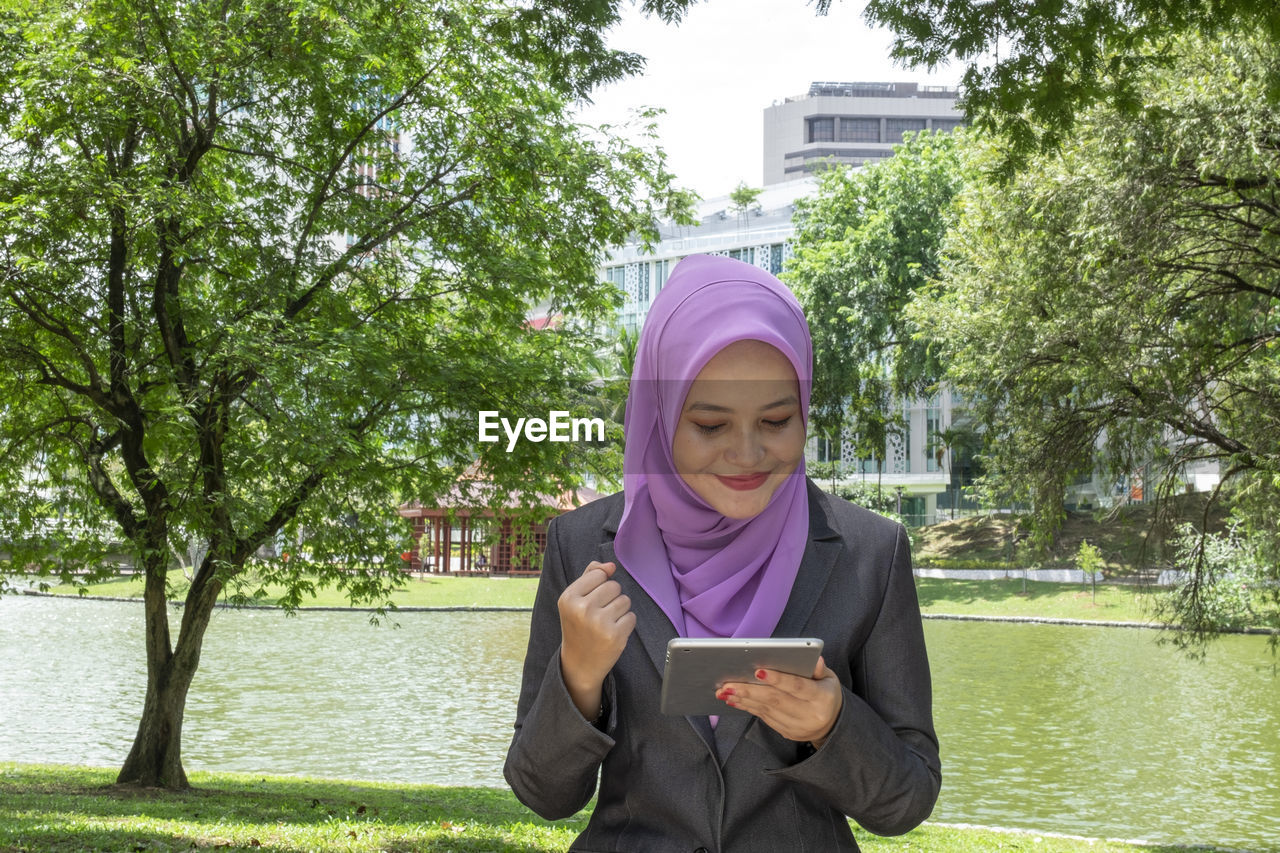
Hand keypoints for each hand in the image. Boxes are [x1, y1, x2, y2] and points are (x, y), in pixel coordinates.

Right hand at [557, 561, 635, 719]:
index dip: (599, 586)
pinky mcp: (615, 636)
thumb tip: (611, 565)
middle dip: (611, 598)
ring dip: (620, 610)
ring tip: (606, 623)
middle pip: (614, 586)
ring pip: (625, 600)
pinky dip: (626, 624)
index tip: (590, 601)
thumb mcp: (574, 600)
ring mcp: (599, 623)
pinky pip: (631, 616)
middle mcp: (582, 609)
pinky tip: (613, 632)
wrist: (579, 664)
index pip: (598, 574)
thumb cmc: (578, 627)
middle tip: (599, 614)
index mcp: (568, 598)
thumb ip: (590, 576)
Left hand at [715, 656, 842, 746]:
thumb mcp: (829, 678)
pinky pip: (763, 717)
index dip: (778, 679)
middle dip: (749, 691)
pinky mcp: (786, 732)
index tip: (757, 671)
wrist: (831, 724)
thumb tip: (814, 658)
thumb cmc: (826, 693)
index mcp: (822, 698)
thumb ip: (819, 668)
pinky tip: (733, 699)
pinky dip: (747, 707)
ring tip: (724, 690)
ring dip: (743, 699)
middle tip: (728, 683)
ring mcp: (796, 726)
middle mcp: (809, 715)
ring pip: (766, 710)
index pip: (798, 687)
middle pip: (776, 700)